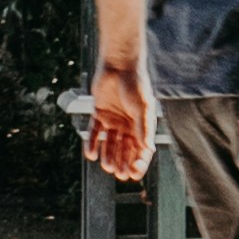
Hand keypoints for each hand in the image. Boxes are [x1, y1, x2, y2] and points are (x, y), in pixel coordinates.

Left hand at [86, 59, 152, 186]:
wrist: (118, 65)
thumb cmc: (135, 83)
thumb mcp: (142, 107)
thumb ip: (144, 128)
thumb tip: (148, 149)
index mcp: (142, 126)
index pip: (141, 150)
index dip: (138, 162)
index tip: (133, 173)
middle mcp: (128, 125)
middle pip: (125, 150)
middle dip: (123, 162)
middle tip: (119, 174)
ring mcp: (113, 120)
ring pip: (110, 144)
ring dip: (108, 156)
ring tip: (107, 166)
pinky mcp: (99, 114)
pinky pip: (95, 132)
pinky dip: (92, 143)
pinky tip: (91, 154)